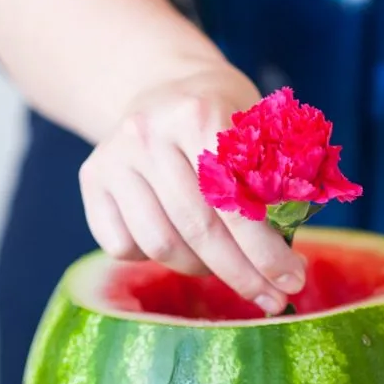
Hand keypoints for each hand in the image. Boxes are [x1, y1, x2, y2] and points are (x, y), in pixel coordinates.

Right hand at [79, 63, 306, 313]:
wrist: (163, 85)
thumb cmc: (223, 115)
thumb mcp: (258, 128)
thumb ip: (277, 182)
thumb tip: (290, 257)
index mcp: (198, 113)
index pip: (235, 200)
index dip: (266, 251)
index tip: (291, 282)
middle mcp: (148, 134)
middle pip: (198, 229)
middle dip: (241, 274)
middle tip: (271, 299)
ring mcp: (114, 158)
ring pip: (159, 244)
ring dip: (200, 270)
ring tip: (226, 268)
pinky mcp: (91, 179)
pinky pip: (122, 246)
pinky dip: (154, 259)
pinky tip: (180, 245)